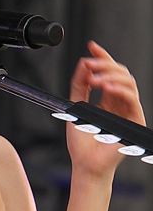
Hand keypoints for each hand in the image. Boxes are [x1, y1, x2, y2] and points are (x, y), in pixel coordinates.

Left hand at [66, 40, 145, 176]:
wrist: (85, 164)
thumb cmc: (82, 143)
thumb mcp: (75, 107)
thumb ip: (79, 86)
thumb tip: (83, 64)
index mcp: (108, 99)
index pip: (109, 73)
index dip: (102, 57)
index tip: (91, 46)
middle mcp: (120, 103)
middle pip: (120, 73)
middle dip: (105, 64)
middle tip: (90, 62)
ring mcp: (128, 110)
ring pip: (128, 82)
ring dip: (110, 75)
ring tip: (94, 77)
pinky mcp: (134, 120)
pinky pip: (131, 98)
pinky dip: (118, 89)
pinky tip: (105, 86)